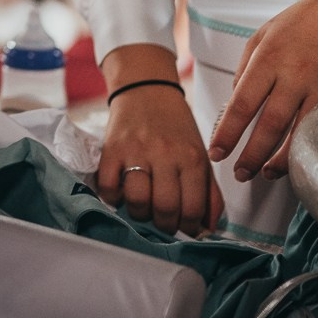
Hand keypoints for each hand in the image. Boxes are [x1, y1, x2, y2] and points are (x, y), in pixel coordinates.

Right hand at [96, 80, 223, 236]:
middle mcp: (165, 154)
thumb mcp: (200, 154)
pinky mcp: (111, 149)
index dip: (189, 227)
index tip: (184, 228)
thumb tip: (209, 228)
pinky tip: (122, 193)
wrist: (146, 89)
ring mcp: (136, 151)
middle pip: (165, 207)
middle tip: (164, 223)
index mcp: (191, 157)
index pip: (192, 208)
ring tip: (144, 209)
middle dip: (165, 226)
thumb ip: (209, 191)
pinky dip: (114, 198)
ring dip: (140, 214)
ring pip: (137, 201)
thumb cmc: (174, 125)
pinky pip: (109, 187)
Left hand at [209, 0, 317, 181]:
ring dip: (280, 161)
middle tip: (238, 173)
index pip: (242, 104)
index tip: (217, 152)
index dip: (228, 133)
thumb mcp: (263, 35)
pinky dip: (307, 148)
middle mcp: (295, 75)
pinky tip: (296, 159)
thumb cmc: (305, 20)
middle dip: (251, 155)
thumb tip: (236, 104)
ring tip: (265, 174)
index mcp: (269, 58)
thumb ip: (246, 70)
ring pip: (298, 134)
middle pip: (269, 125)